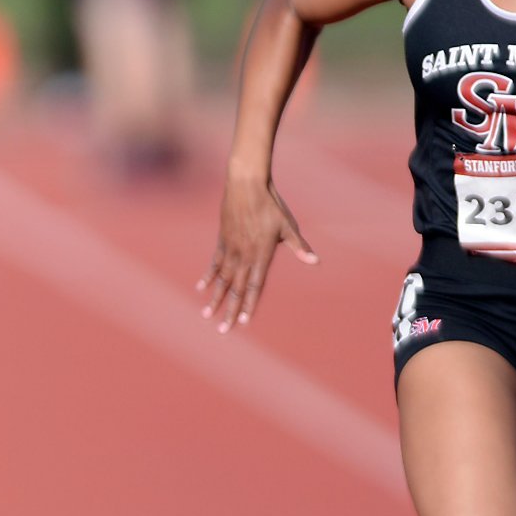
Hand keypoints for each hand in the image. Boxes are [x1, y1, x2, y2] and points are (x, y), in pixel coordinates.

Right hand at [199, 172, 317, 332]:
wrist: (246, 185)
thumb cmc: (271, 205)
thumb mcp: (288, 226)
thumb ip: (298, 246)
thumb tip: (315, 260)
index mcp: (260, 254)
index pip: (254, 286)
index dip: (249, 305)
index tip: (243, 322)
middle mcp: (243, 255)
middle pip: (235, 288)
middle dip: (229, 311)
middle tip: (223, 330)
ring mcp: (230, 249)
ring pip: (221, 279)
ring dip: (214, 298)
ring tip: (206, 315)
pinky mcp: (222, 241)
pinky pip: (214, 263)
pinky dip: (208, 277)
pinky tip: (201, 288)